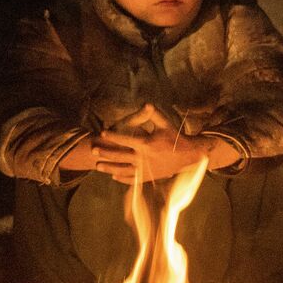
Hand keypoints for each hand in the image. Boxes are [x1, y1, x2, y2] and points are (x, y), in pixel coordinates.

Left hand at [93, 103, 232, 183]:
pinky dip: (122, 178)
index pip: (123, 139)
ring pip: (122, 170)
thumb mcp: (165, 123)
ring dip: (109, 168)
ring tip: (98, 165)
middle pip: (119, 156)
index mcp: (145, 144)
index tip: (102, 133)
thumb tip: (146, 103)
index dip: (112, 136)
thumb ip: (153, 114)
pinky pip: (132, 179)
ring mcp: (145, 170)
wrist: (188, 156)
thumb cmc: (176, 138)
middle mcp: (143, 158)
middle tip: (93, 150)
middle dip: (105, 152)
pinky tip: (114, 176)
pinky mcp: (148, 177)